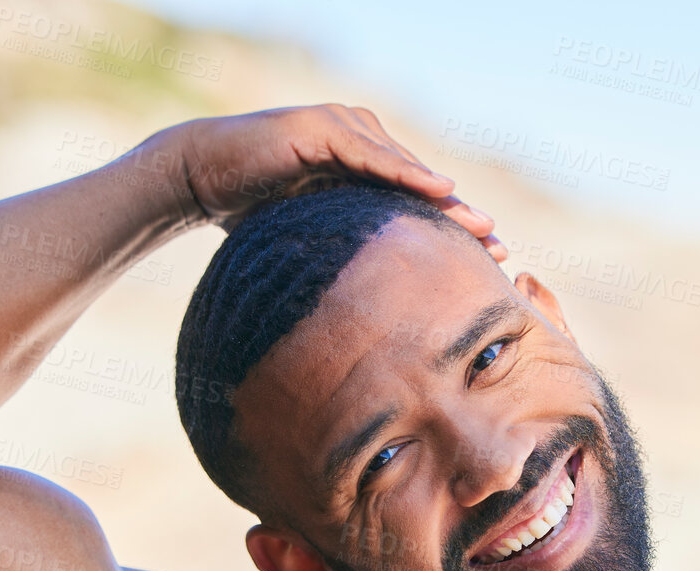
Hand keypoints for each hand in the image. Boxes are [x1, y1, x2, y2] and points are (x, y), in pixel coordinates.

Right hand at [166, 104, 505, 260]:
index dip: (449, 230)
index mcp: (359, 168)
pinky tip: (438, 192)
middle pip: (419, 184)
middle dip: (459, 218)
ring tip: (479, 227)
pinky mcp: (322, 129)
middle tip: (500, 250)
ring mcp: (343, 129)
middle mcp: (358, 141)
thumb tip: (364, 313)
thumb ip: (340, 255)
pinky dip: (405, 173)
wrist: (199, 176)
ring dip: (443, 199)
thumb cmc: (248, 209)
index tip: (486, 262)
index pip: (413, 201)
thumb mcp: (308, 236)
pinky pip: (371, 155)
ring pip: (404, 169)